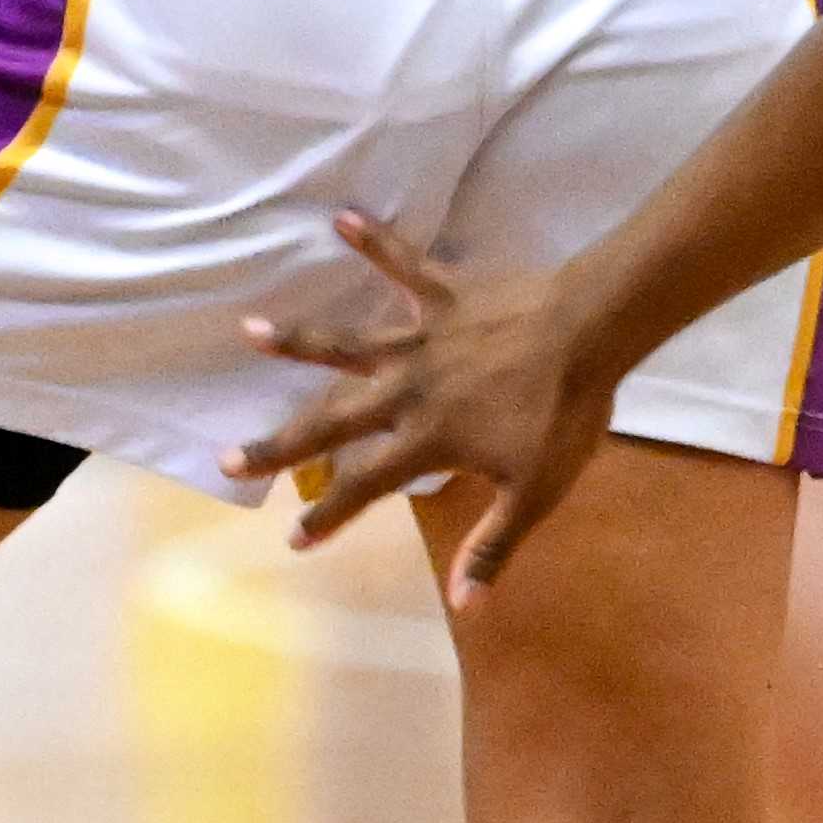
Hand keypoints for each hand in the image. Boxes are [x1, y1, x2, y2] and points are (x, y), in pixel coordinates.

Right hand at [233, 212, 619, 601]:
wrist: (591, 334)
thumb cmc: (566, 416)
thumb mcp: (535, 493)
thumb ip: (494, 546)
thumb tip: (466, 605)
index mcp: (427, 440)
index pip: (366, 487)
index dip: (330, 516)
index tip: (295, 540)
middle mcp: (408, 390)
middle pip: (334, 421)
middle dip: (282, 445)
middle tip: (230, 459)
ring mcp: (422, 339)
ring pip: (349, 341)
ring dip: (300, 339)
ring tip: (249, 331)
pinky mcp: (446, 295)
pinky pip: (405, 265)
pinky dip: (375, 241)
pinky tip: (342, 217)